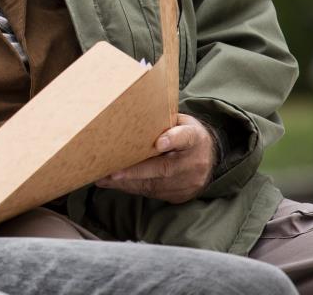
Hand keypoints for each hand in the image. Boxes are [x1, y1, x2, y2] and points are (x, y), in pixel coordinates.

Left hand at [95, 113, 215, 202]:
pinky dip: (133, 188)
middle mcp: (195, 162)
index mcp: (195, 138)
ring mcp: (189, 182)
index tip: (160, 143)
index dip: (173, 139)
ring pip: (156, 185)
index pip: (186, 137)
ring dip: (128, 182)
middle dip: (137, 171)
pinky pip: (154, 193)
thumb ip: (161, 122)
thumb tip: (129, 117)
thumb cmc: (184, 133)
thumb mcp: (179, 121)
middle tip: (113, 172)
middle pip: (165, 169)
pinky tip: (115, 183)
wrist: (208, 156)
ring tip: (104, 179)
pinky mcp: (181, 195)